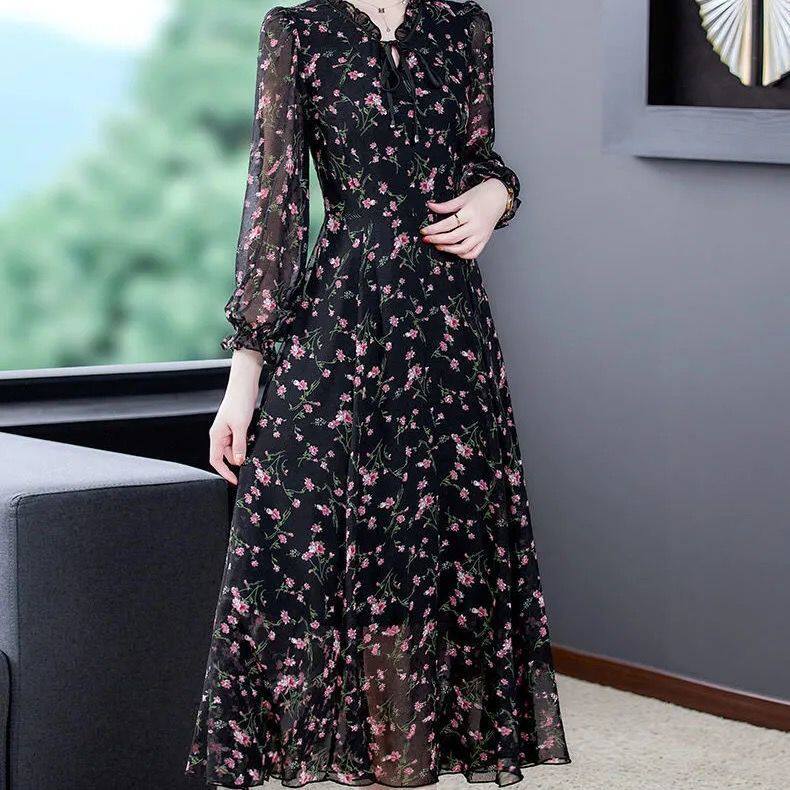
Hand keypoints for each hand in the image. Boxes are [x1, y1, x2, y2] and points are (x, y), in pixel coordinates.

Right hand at [209, 349, 261, 484]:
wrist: (244, 385)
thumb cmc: (240, 403)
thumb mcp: (241, 426)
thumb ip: (240, 445)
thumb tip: (239, 462)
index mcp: (216, 436)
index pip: (216, 460)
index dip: (225, 473)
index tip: (235, 481)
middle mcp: (220, 435)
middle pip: (228, 456)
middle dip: (240, 460)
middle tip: (254, 460)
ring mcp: (228, 431)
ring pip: (236, 448)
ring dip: (245, 450)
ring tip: (255, 446)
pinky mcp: (237, 426)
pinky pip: (241, 441)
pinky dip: (248, 443)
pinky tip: (255, 439)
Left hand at [420, 178, 508, 259]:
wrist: (500, 197)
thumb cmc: (481, 195)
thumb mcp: (463, 197)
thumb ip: (447, 205)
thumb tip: (430, 206)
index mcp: (470, 213)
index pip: (448, 224)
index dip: (434, 229)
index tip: (423, 231)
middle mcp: (476, 226)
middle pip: (453, 237)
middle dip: (437, 239)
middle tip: (427, 239)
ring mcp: (481, 235)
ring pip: (463, 249)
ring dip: (448, 249)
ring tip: (438, 245)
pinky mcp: (485, 240)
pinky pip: (473, 253)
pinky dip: (463, 255)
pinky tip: (454, 251)